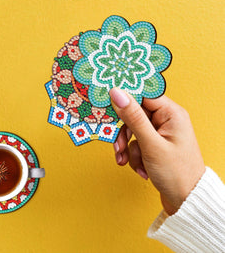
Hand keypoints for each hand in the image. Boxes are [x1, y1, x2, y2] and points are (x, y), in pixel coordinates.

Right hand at [109, 88, 205, 214]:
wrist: (186, 201)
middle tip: (119, 148)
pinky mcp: (155, 145)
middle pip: (134, 115)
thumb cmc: (176, 173)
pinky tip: (141, 169)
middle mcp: (166, 120)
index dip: (125, 99)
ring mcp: (160, 133)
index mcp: (171, 113)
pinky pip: (136, 143)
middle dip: (125, 134)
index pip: (143, 96)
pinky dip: (134, 156)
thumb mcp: (150, 144)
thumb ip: (133, 117)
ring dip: (128, 148)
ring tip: (128, 162)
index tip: (108, 103)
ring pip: (133, 131)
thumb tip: (116, 92)